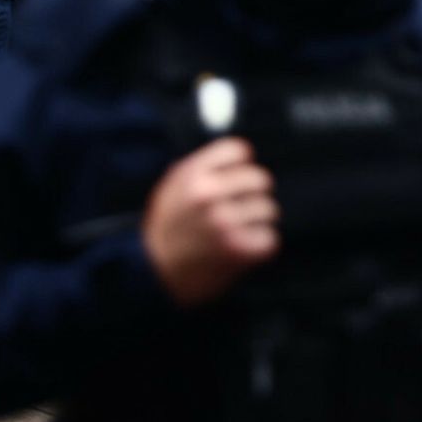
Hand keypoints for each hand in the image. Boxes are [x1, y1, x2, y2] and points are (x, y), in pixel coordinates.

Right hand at [141, 137, 278, 306]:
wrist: (151, 270)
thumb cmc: (166, 228)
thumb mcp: (174, 187)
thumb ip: (203, 169)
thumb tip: (240, 157)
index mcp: (192, 175)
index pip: (238, 150)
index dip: (243, 165)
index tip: (240, 176)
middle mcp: (208, 195)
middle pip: (260, 179)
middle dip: (255, 194)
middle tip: (247, 206)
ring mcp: (224, 222)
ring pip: (268, 210)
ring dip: (259, 222)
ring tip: (243, 230)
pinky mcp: (237, 249)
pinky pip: (270, 238)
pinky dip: (261, 245)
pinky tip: (246, 247)